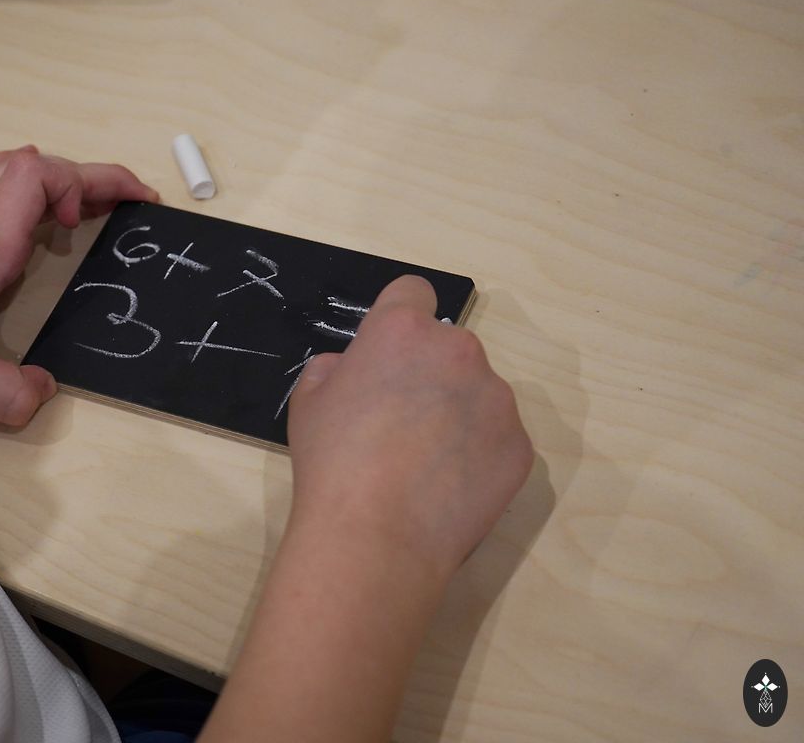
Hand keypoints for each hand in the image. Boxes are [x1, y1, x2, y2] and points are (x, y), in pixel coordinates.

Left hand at [0, 146, 158, 423]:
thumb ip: (8, 393)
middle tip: (128, 202)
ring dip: (55, 177)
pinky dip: (23, 186)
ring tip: (86, 205)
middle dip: (91, 176)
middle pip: (36, 162)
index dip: (81, 184)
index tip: (85, 227)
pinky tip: (29, 218)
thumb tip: (46, 392)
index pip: (40, 172)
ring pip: (10, 165)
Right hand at [287, 275, 532, 580]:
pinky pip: (497, 438)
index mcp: (403, 331)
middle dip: (429, 374)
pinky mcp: (520, 446)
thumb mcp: (308, 401)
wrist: (376, 536)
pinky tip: (446, 488)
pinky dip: (477, 455)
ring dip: (457, 414)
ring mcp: (498, 399)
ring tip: (423, 465)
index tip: (389, 352)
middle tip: (400, 422)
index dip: (398, 319)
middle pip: (448, 347)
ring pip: (477, 393)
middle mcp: (460, 351)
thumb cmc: (333, 463)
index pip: (413, 292)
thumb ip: (336, 368)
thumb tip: (354, 370)